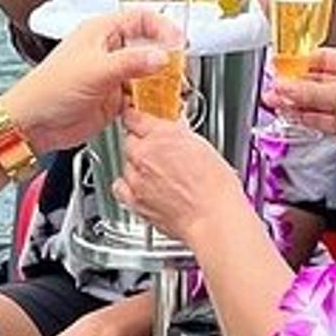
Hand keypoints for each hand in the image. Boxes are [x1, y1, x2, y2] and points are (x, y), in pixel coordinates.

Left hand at [4, 10, 173, 152]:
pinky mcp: (113, 99)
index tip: (178, 44)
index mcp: (101, 32)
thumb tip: (161, 56)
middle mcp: (108, 51)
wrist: (32, 124)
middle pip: (148, 46)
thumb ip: (131, 62)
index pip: (141, 19)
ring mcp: (111, 75)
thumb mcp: (95, 71)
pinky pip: (141, 96)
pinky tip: (156, 106)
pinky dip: (151, 101)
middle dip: (165, 57)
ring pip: (147, 73)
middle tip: (178, 69)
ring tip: (171, 90)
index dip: (162, 28)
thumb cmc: (48, 90)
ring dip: (160, 81)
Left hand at [112, 109, 252, 245]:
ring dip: (137, 167)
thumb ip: (178, 135)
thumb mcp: (201, 145)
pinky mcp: (134, 200)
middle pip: (129, 142)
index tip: (137, 121)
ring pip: (126, 164)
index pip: (134, 118)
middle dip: (141, 145)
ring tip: (159, 176)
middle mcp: (144, 155)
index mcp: (160, 136)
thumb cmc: (214, 185)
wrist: (212, 217)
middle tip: (161, 154)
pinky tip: (142, 187)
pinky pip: (121, 187)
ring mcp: (136, 179)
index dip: (136, 118)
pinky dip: (128, 186)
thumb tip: (172, 132)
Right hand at [266, 46, 335, 163]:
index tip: (281, 68)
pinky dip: (303, 115)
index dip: (300, 63)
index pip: (321, 58)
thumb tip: (285, 85)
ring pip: (314, 100)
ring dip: (294, 101)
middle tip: (273, 87)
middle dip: (293, 85)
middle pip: (315, 80)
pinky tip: (289, 112)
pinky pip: (318, 117)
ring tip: (273, 101)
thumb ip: (309, 90)